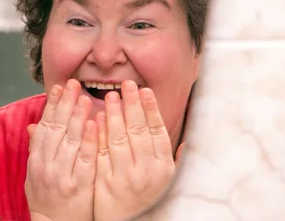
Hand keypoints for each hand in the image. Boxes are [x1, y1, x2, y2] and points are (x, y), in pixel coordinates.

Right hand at [25, 79, 97, 220]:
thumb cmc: (46, 198)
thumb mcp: (34, 173)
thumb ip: (36, 148)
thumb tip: (33, 125)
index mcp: (35, 159)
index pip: (44, 126)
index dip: (51, 105)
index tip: (58, 87)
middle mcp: (46, 164)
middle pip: (56, 128)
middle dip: (65, 104)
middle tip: (73, 84)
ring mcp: (62, 174)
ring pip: (69, 139)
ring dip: (77, 116)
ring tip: (84, 97)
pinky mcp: (78, 184)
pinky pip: (84, 158)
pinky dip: (88, 139)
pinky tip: (93, 123)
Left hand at [94, 81, 174, 220]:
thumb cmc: (146, 199)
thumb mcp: (166, 182)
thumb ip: (172, 159)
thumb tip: (189, 140)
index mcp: (163, 168)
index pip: (157, 132)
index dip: (150, 109)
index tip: (145, 90)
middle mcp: (146, 172)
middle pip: (138, 131)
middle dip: (132, 104)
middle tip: (126, 84)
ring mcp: (125, 177)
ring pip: (119, 139)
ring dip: (114, 114)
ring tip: (110, 96)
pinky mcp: (105, 182)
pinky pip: (102, 152)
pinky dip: (99, 133)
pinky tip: (95, 118)